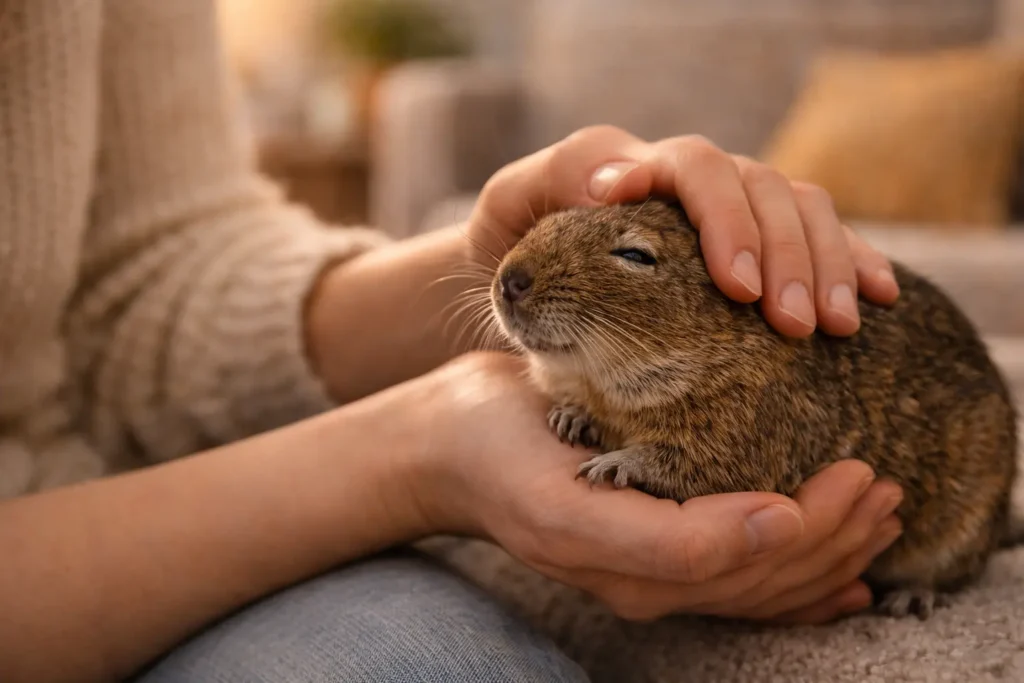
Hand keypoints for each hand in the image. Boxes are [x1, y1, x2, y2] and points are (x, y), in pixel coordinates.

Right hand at [411, 352, 903, 623]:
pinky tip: (840, 578)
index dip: (813, 528)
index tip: (858, 473)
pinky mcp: (650, 549)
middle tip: (883, 486)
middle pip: (765, 576)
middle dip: (836, 538)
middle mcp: (647, 580)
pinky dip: (798, 578)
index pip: (748, 563)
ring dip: (830, 551)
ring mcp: (649, 570)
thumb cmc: (496, 449)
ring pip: (761, 580)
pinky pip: (738, 580)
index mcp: (630, 568)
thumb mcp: (562, 499)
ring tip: (879, 514)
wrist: (450, 443)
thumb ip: (663, 539)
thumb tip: (773, 524)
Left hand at [468, 126, 899, 337]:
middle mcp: (686, 180)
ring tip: (837, 327)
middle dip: (785, 255)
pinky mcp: (746, 244)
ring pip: (799, 209)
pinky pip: (815, 238)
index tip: (734, 286)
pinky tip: (877, 297)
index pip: (695, 168)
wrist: (516, 274)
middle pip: (761, 189)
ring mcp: (722, 210)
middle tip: (794, 325)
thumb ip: (543, 189)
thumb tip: (609, 184)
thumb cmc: (506, 247)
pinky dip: (851, 260)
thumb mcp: (504, 213)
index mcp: (631, 165)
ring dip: (825, 263)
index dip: (725, 217)